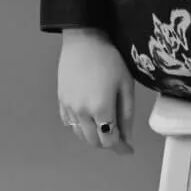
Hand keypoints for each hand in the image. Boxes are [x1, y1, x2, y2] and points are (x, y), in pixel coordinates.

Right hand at [57, 28, 134, 154]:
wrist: (84, 41)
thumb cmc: (109, 59)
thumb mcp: (125, 86)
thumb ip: (126, 115)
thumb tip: (127, 138)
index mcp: (101, 108)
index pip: (110, 141)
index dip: (121, 148)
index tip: (129, 149)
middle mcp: (82, 112)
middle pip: (94, 142)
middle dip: (108, 143)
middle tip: (119, 138)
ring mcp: (69, 107)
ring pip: (81, 135)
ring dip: (94, 137)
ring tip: (106, 128)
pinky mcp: (61, 101)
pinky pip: (70, 124)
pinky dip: (81, 127)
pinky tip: (89, 120)